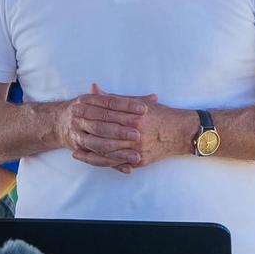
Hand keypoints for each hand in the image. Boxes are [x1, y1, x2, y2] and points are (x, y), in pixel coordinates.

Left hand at [69, 84, 194, 170]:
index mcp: (135, 117)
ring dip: (91, 154)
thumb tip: (94, 89)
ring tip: (77, 153)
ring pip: (109, 152)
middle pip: (105, 136)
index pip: (107, 117)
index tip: (75, 116)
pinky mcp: (141, 160)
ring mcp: (138, 149)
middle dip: (87, 136)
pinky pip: (119, 163)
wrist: (182, 132)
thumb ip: (115, 98)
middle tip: (72, 136)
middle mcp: (136, 133)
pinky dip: (105, 163)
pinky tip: (94, 161)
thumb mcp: (140, 103)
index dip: (89, 117)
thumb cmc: (162, 115)